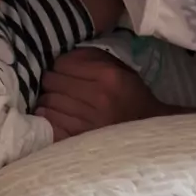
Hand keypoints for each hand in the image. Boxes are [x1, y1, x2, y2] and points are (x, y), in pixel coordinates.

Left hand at [36, 48, 169, 141]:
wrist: (149, 134)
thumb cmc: (132, 99)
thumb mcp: (122, 70)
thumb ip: (93, 58)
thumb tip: (63, 55)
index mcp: (108, 76)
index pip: (62, 64)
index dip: (59, 67)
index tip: (62, 72)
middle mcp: (97, 97)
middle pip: (51, 83)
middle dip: (51, 84)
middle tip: (57, 87)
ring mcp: (87, 121)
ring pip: (47, 103)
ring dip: (48, 102)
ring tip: (57, 103)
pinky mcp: (79, 140)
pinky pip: (50, 123)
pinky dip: (49, 119)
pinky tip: (57, 117)